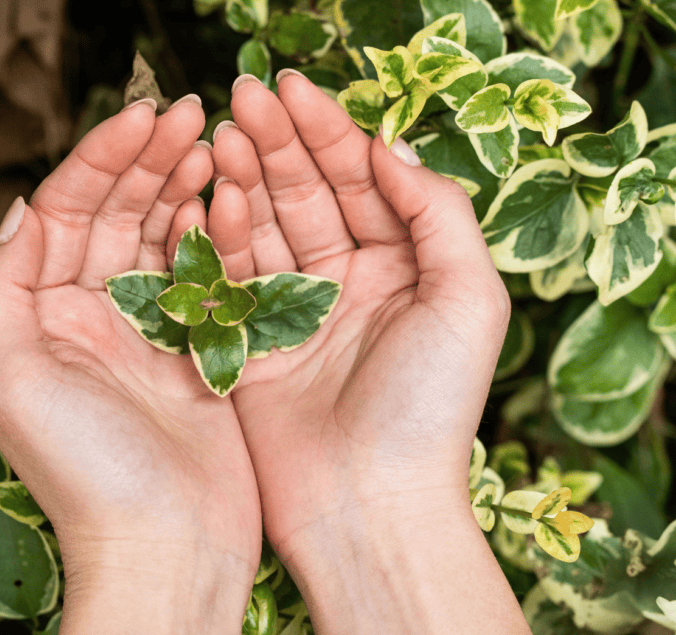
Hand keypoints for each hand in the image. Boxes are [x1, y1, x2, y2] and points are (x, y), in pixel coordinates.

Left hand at [0, 97, 260, 634]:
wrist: (168, 549)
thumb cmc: (86, 472)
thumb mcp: (15, 379)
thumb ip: (4, 287)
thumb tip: (20, 206)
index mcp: (43, 314)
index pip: (66, 211)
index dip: (101, 158)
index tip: (144, 117)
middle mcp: (90, 315)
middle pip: (114, 214)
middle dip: (146, 159)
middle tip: (188, 111)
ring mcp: (146, 332)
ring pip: (159, 236)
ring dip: (180, 185)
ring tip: (211, 142)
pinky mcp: (196, 352)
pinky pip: (201, 276)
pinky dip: (211, 234)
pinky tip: (226, 200)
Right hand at [209, 72, 538, 634]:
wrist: (367, 505)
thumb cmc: (429, 409)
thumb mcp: (467, 299)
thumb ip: (439, 212)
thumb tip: (391, 145)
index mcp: (405, 268)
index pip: (361, 180)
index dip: (329, 131)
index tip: (292, 87)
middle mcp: (348, 283)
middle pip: (308, 193)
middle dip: (277, 142)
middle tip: (242, 94)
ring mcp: (294, 313)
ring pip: (265, 227)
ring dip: (243, 178)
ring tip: (220, 134)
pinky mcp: (249, 346)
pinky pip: (229, 277)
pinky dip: (218, 235)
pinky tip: (208, 195)